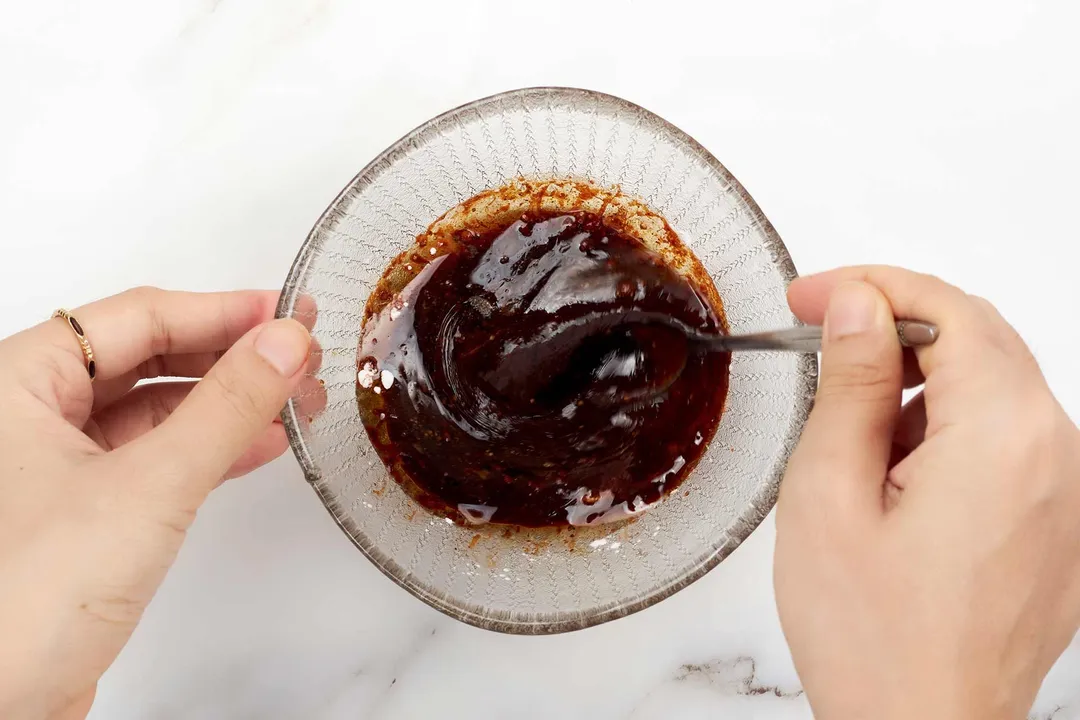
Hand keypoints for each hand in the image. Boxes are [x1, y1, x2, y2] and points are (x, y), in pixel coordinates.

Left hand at [0, 288, 321, 719]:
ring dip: (225, 403)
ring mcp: (52, 465)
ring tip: (293, 399)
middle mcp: (28, 415)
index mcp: (17, 382)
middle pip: (146, 356)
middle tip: (297, 353)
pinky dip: (206, 449)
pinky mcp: (79, 513)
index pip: (137, 316)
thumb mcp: (151, 485)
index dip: (220, 310)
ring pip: (153, 408)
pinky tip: (258, 446)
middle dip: (229, 356)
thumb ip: (226, 407)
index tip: (285, 313)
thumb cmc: (24, 603)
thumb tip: (283, 343)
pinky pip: (152, 456)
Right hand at [774, 267, 1079, 718]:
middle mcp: (1058, 457)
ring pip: (996, 389)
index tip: (812, 296)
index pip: (951, 310)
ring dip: (921, 381)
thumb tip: (860, 306)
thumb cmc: (872, 638)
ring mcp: (1069, 496)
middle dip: (897, 325)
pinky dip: (951, 428)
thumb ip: (851, 384)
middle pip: (982, 341)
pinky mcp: (1061, 527)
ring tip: (850, 433)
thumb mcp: (828, 492)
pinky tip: (895, 474)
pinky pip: (1012, 442)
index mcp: (1002, 438)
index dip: (874, 286)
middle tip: (820, 334)